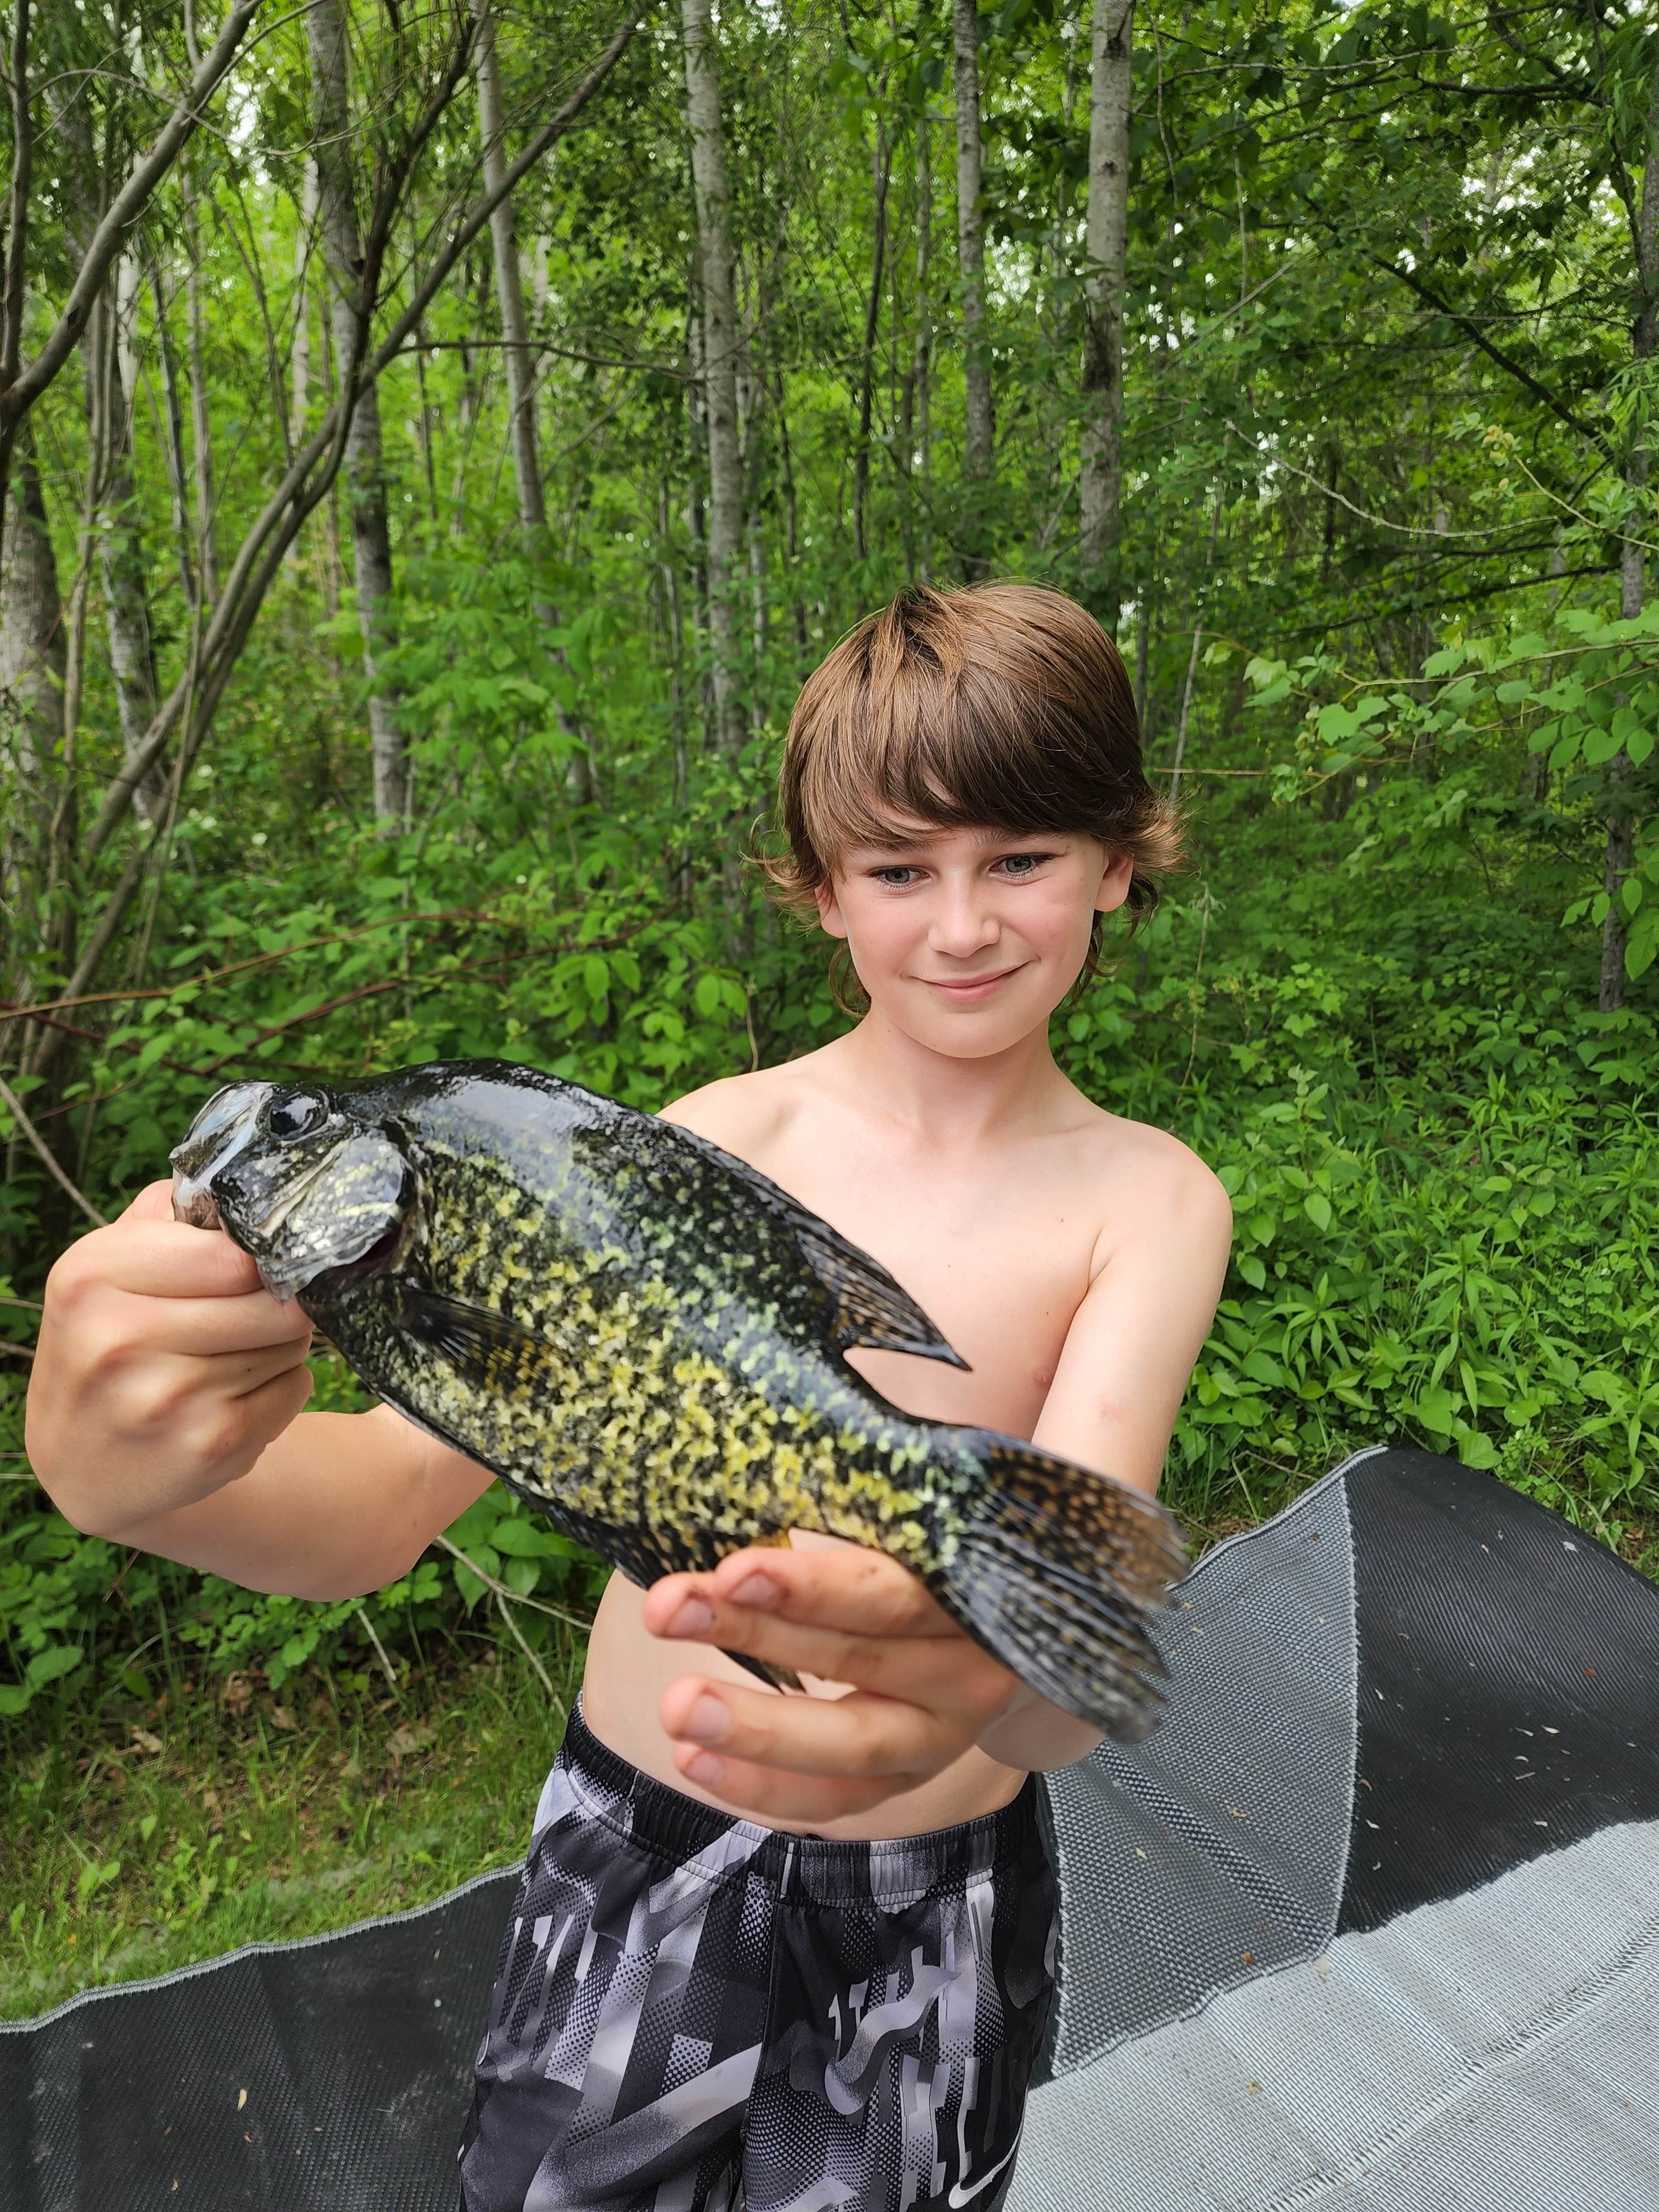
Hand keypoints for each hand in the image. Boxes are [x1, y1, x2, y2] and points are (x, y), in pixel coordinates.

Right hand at [26, 1182, 315, 1539]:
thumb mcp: (108, 1269)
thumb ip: (169, 1217)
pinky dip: (281, 1389)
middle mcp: (119, 1339)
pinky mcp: (210, 1446)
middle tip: (250, 1312)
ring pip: (291, 1343)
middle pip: (271, 1299)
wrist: (80, 1462)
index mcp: (91, 1276)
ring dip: (281, 1345)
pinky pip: (295, 1389)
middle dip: (276, 1301)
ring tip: (233, 1355)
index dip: (257, 1257)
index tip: (251, 1265)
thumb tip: (253, 1187)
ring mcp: (166, 1399)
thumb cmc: (108, 1343)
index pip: (231, 1252)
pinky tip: (233, 1398)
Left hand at [640, 1544, 1102, 1824]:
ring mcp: (945, 1733)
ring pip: (852, 1744)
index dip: (812, 1585)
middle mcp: (972, 1668)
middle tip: (669, 1612)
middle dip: (757, 1633)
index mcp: (975, 1587)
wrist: (1014, 1618)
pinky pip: (839, 1797)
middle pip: (860, 1656)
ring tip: (675, 1708)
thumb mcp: (915, 1514)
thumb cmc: (939, 1545)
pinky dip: (765, 1788)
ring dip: (756, 1730)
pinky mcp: (912, 1777)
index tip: (732, 1568)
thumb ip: (857, 1505)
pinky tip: (693, 1759)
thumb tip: (745, 1474)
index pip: (891, 1591)